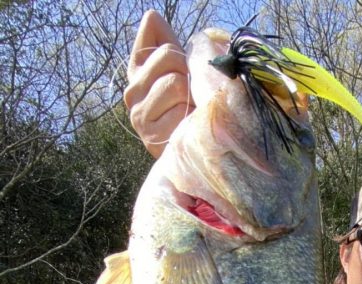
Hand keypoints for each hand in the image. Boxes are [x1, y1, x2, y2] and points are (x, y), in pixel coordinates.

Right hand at [123, 10, 194, 157]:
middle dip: (189, 75)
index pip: (159, 39)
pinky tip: (188, 127)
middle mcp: (131, 92)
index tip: (184, 69)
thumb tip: (151, 16)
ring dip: (192, 97)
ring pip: (176, 84)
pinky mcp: (151, 137)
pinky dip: (191, 119)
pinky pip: (180, 111)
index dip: (180, 52)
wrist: (189, 151)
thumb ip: (164, 42)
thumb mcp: (177, 69)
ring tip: (190, 111)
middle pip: (170, 60)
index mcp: (136, 71)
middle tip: (191, 95)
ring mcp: (139, 116)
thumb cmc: (186, 106)